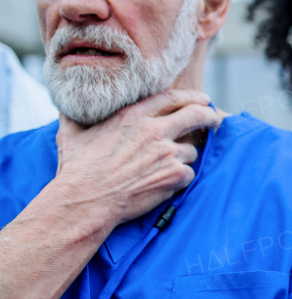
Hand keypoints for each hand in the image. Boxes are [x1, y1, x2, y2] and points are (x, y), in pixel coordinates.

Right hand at [53, 90, 220, 231]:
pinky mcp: (175, 175)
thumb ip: (75, 116)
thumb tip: (68, 106)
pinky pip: (189, 174)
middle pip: (196, 116)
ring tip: (165, 168)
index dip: (192, 98)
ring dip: (184, 158)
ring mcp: (168, 153)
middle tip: (215, 119)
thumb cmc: (76, 169)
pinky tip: (165, 183)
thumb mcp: (72, 134)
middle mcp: (155, 131)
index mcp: (133, 116)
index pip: (173, 98)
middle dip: (210, 116)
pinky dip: (181, 179)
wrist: (85, 200)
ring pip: (192, 151)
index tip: (202, 100)